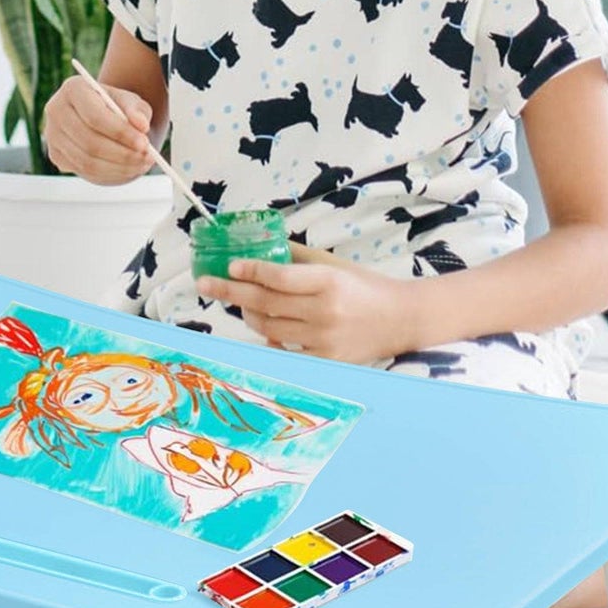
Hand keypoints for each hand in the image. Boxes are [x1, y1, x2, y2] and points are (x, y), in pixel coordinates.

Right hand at [42, 74, 154, 183]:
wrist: (102, 118)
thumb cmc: (117, 107)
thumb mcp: (131, 102)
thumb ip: (137, 111)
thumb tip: (141, 125)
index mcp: (73, 89)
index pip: (94, 116)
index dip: (120, 133)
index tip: (144, 143)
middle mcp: (56, 111)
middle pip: (89, 142)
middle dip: (122, 154)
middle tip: (147, 158)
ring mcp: (52, 136)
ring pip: (87, 161)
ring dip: (119, 166)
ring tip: (142, 164)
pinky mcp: (56, 155)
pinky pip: (85, 171)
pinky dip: (110, 173)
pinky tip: (128, 168)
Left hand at [196, 255, 420, 362]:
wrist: (401, 320)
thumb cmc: (365, 287)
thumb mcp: (335, 265)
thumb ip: (299, 259)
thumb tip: (261, 248)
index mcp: (328, 281)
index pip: (278, 277)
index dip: (250, 271)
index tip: (229, 266)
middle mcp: (324, 311)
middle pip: (265, 302)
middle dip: (230, 292)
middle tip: (206, 284)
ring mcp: (323, 339)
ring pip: (269, 327)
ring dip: (249, 313)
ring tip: (241, 304)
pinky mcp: (325, 360)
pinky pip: (284, 349)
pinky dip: (270, 338)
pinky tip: (264, 327)